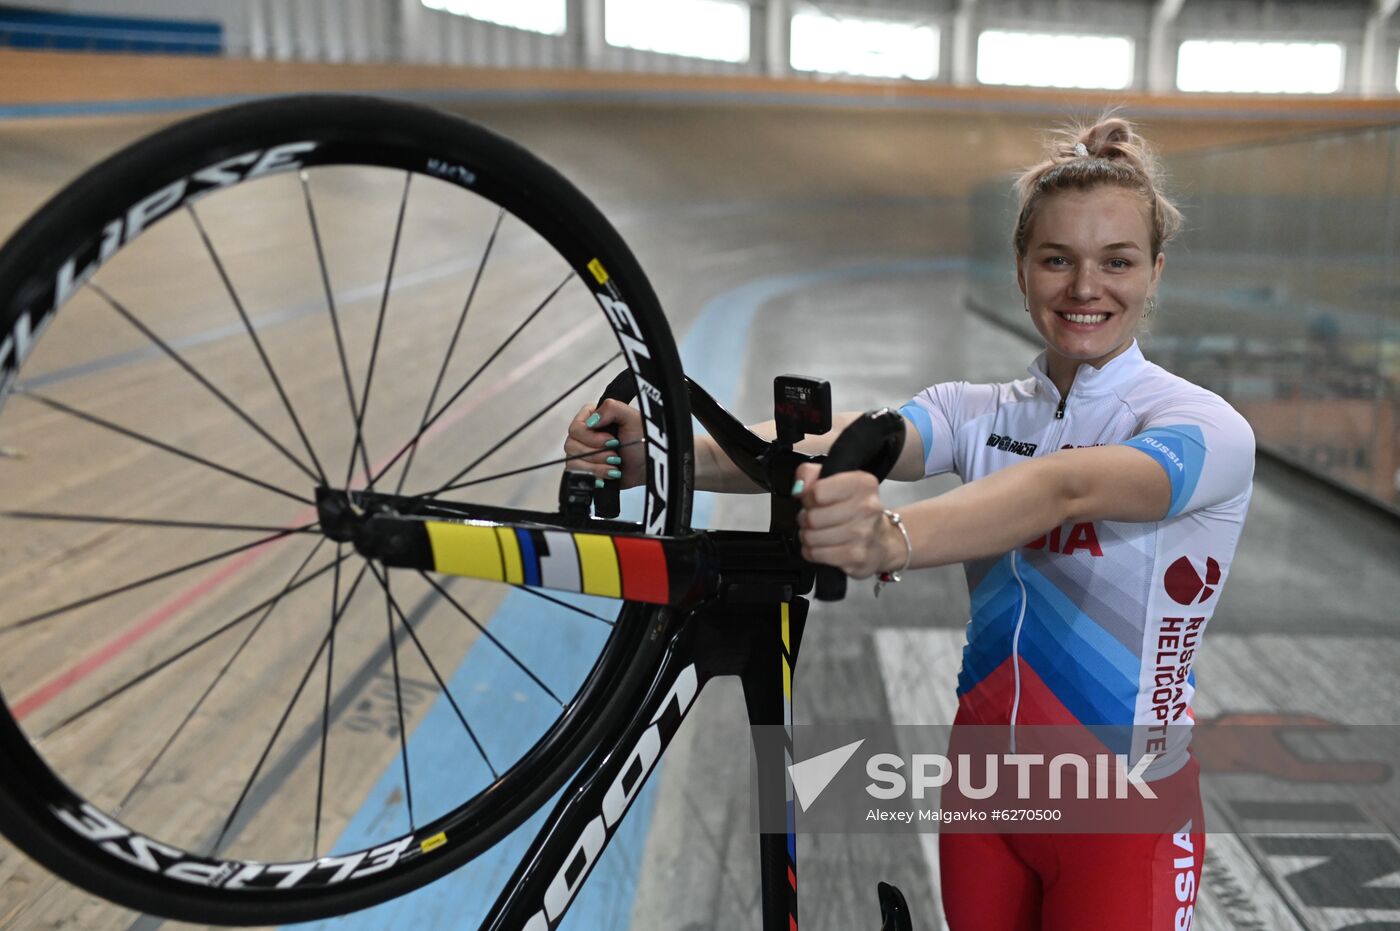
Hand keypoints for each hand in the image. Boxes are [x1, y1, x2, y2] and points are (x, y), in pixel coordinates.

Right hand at [564, 399, 646, 488]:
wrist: (650, 466)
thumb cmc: (644, 441)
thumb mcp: (632, 418)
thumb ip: (611, 408)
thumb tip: (591, 421)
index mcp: (593, 418)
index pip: (575, 427)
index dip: (591, 437)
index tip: (611, 440)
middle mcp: (585, 435)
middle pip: (571, 445)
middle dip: (596, 453)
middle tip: (615, 454)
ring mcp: (584, 453)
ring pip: (573, 461)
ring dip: (597, 465)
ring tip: (615, 465)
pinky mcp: (587, 469)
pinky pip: (577, 475)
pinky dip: (594, 475)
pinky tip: (608, 474)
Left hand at [792, 462, 899, 579]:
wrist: (883, 541)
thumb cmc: (855, 509)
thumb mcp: (836, 481)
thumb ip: (810, 473)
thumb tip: (798, 488)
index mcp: (862, 484)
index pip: (817, 492)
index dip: (808, 498)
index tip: (815, 501)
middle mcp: (867, 507)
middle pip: (812, 517)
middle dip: (806, 519)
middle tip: (815, 519)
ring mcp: (863, 534)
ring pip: (811, 537)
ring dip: (808, 536)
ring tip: (818, 533)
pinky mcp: (856, 556)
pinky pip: (815, 554)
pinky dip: (812, 551)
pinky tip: (822, 547)